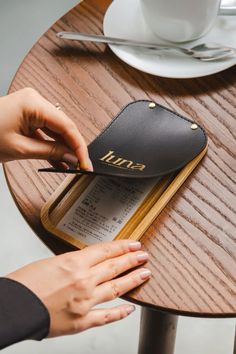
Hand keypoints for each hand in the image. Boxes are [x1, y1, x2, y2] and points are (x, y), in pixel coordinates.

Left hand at [0, 88, 92, 169]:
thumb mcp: (21, 148)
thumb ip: (51, 152)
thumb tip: (72, 157)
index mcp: (34, 103)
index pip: (67, 126)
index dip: (79, 146)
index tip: (85, 162)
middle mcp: (35, 101)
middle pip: (63, 126)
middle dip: (72, 147)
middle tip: (80, 166)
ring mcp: (31, 107)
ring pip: (56, 130)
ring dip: (62, 148)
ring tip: (70, 166)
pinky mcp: (27, 115)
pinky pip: (45, 131)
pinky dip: (51, 145)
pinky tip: (58, 160)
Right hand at [7, 240, 150, 336]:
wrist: (12, 308)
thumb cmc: (25, 284)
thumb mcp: (51, 263)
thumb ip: (73, 264)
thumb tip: (87, 265)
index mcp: (74, 263)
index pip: (106, 251)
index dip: (123, 247)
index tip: (134, 244)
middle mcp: (83, 281)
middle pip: (115, 267)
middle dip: (132, 260)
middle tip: (144, 256)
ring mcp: (85, 302)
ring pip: (116, 288)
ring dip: (132, 280)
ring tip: (145, 274)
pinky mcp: (81, 321)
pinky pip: (106, 317)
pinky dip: (120, 313)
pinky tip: (130, 308)